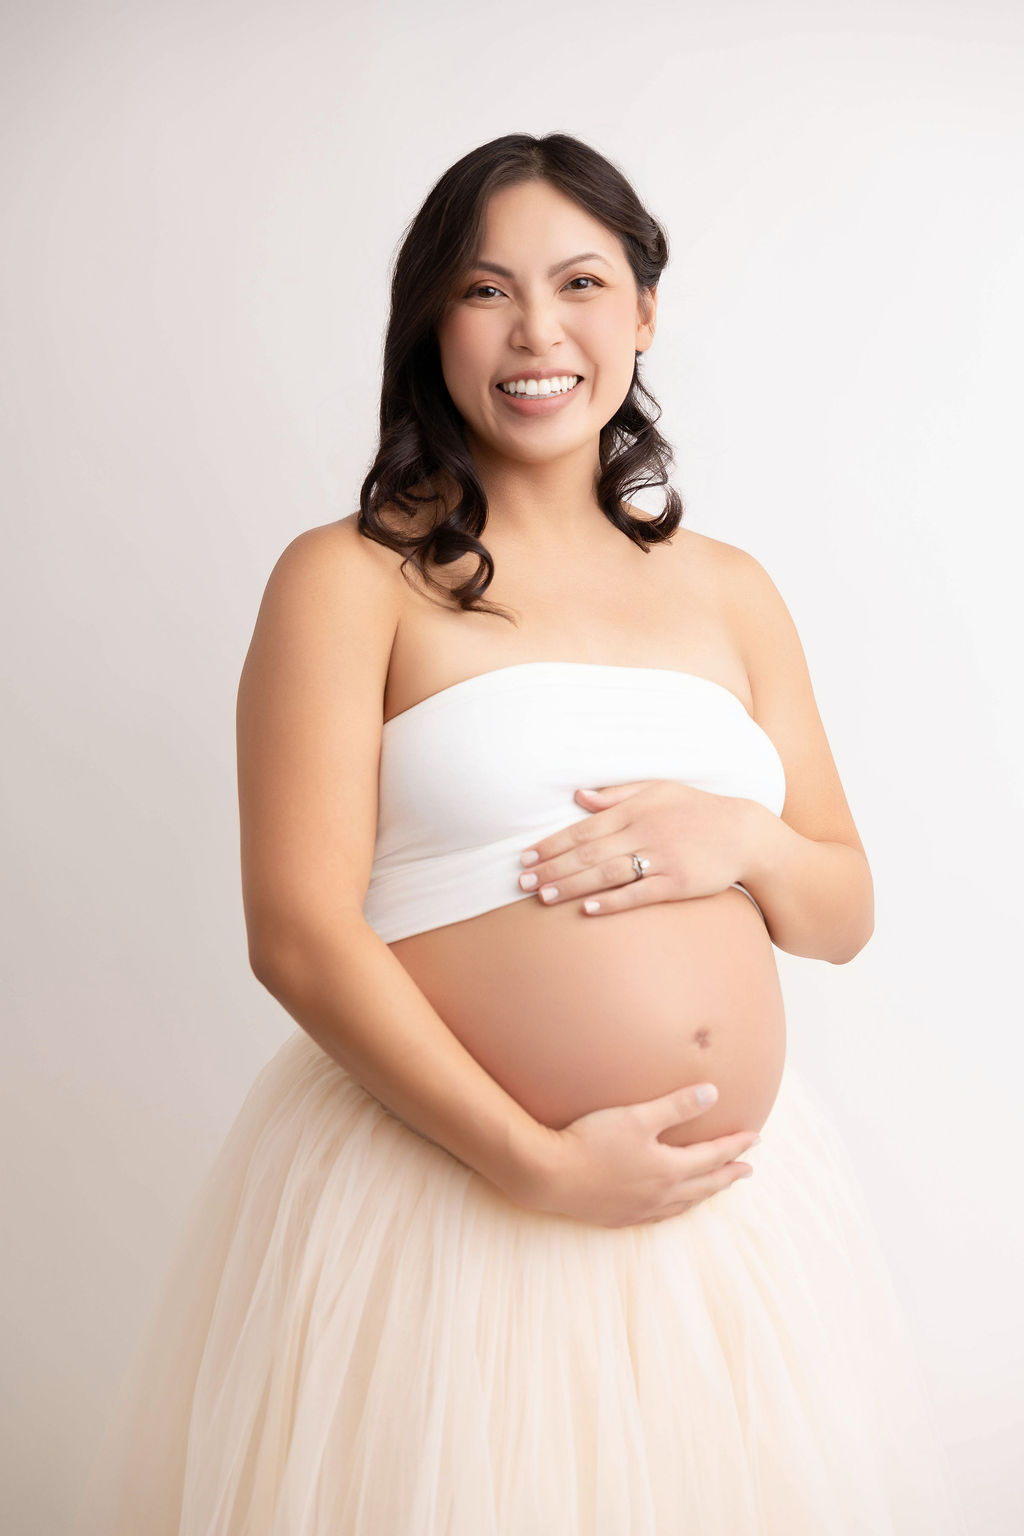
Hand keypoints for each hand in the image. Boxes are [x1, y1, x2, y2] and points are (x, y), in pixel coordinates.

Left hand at [518, 779, 759, 915]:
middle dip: (552, 868)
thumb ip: (617, 794)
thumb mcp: (659, 790)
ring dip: (572, 886)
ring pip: (607, 874)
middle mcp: (644, 832)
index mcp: (635, 810)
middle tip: (522, 882)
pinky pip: (639, 894)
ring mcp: (661, 859)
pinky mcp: (678, 884)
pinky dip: (612, 902)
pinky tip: (588, 909)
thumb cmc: (697, 810)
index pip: (583, 828)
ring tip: (544, 897)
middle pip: (588, 854)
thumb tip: (579, 796)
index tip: (526, 858)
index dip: (552, 844)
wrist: (743, 833)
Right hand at [524, 1083, 759, 1227]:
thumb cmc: (592, 1140)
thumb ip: (676, 1106)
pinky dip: (676, 1209)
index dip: (735, 1146)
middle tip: (748, 1170)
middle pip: (705, 1185)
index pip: (712, 1157)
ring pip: (684, 1204)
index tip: (756, 1138)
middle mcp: (660, 1194)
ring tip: (716, 1188)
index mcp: (669, 1170)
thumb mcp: (637, 1117)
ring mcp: (639, 1210)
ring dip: (705, 1194)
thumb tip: (713, 1093)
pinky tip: (671, 1206)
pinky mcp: (618, 1217)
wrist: (549, 1175)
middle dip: (729, 1175)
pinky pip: (659, 1216)